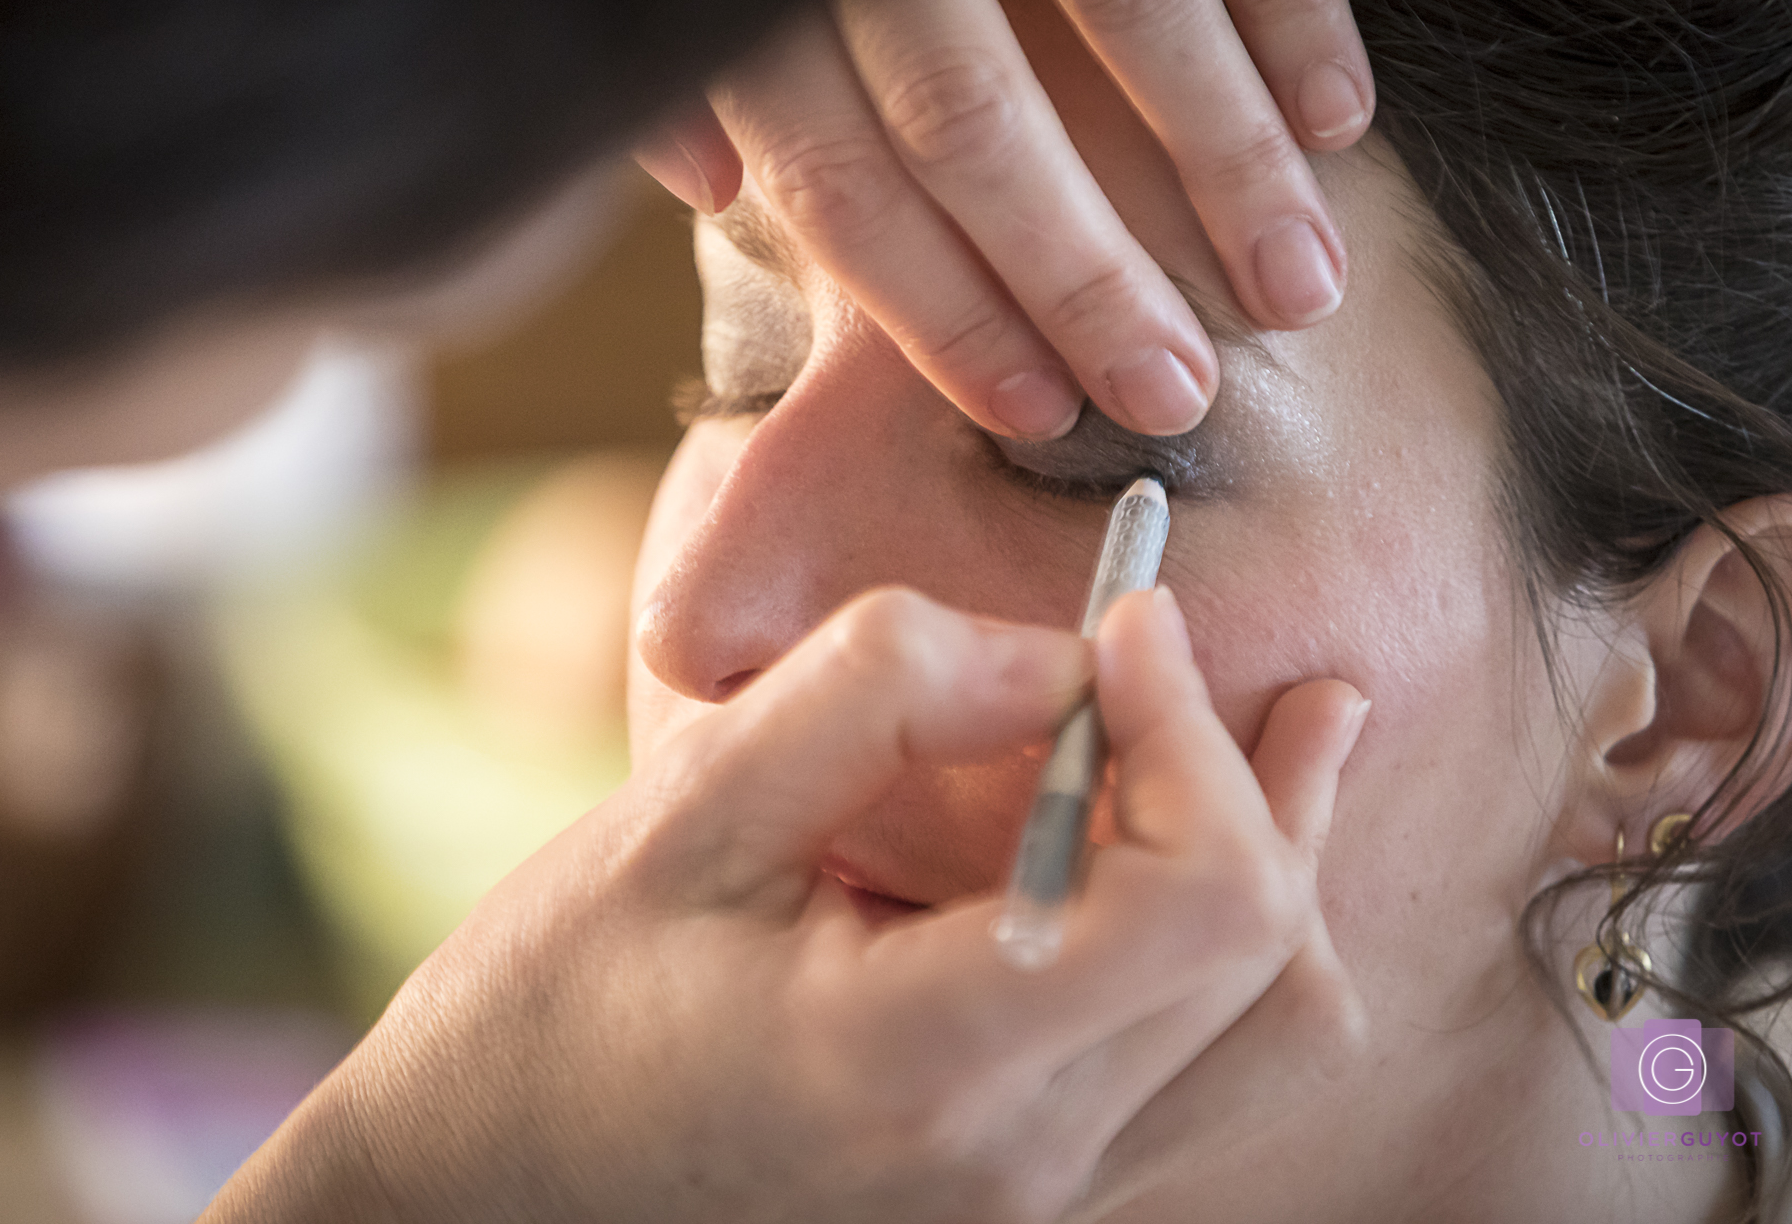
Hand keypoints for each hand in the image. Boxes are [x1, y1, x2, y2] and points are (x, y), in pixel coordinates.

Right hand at [202, 587, 1367, 1222]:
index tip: (1124, 626)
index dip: (1194, 736)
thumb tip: (1051, 657)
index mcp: (925, 1064)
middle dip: (1262, 779)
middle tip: (1223, 654)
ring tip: (1303, 738)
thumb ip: (869, 700)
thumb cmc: (551, 1015)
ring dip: (1285, 864)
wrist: (487, 1204)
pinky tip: (1194, 857)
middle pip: (1264, 966)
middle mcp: (1018, 1165)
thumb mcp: (679, 821)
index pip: (1200, 905)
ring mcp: (1034, 1207)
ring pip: (1265, 1040)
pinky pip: (1195, 1078)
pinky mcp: (1024, 1202)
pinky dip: (1228, 949)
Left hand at [638, 0, 1370, 441]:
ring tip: (1299, 289)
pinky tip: (1338, 121)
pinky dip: (1288, 4)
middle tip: (1175, 395)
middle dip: (1083, 276)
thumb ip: (691, 71)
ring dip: (1225, 159)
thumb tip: (711, 187)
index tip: (1035, 408)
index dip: (937, 308)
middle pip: (975, 120)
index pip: (842, 178)